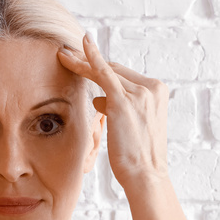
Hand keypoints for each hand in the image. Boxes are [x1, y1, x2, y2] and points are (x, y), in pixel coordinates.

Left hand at [57, 34, 169, 189]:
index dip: (102, 72)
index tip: (85, 64)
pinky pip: (103, 73)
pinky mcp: (123, 101)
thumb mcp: (131, 127)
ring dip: (82, 63)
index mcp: (157, 92)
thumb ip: (117, 108)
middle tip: (67, 53)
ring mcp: (139, 93)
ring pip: (105, 71)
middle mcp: (151, 89)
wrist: (146, 176)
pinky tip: (82, 43)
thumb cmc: (138, 158)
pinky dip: (91, 57)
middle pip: (115, 70)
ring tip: (62, 54)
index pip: (125, 77)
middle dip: (90, 62)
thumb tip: (97, 99)